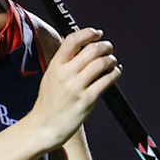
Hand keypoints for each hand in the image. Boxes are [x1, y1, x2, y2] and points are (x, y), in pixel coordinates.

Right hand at [25, 28, 119, 150]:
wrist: (44, 127)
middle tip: (109, 48)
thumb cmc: (48, 103)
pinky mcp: (87, 100)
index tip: (97, 33)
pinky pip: (106, 81)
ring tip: (112, 62)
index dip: (88, 33)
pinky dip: (114, 73)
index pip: (72, 40)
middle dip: (105, 46)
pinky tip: (115, 73)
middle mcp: (65, 74)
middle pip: (91, 50)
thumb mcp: (50, 76)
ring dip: (111, 60)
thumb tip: (82, 47)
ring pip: (101, 64)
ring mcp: (76, 87)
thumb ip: (64, 62)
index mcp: (55, 66)